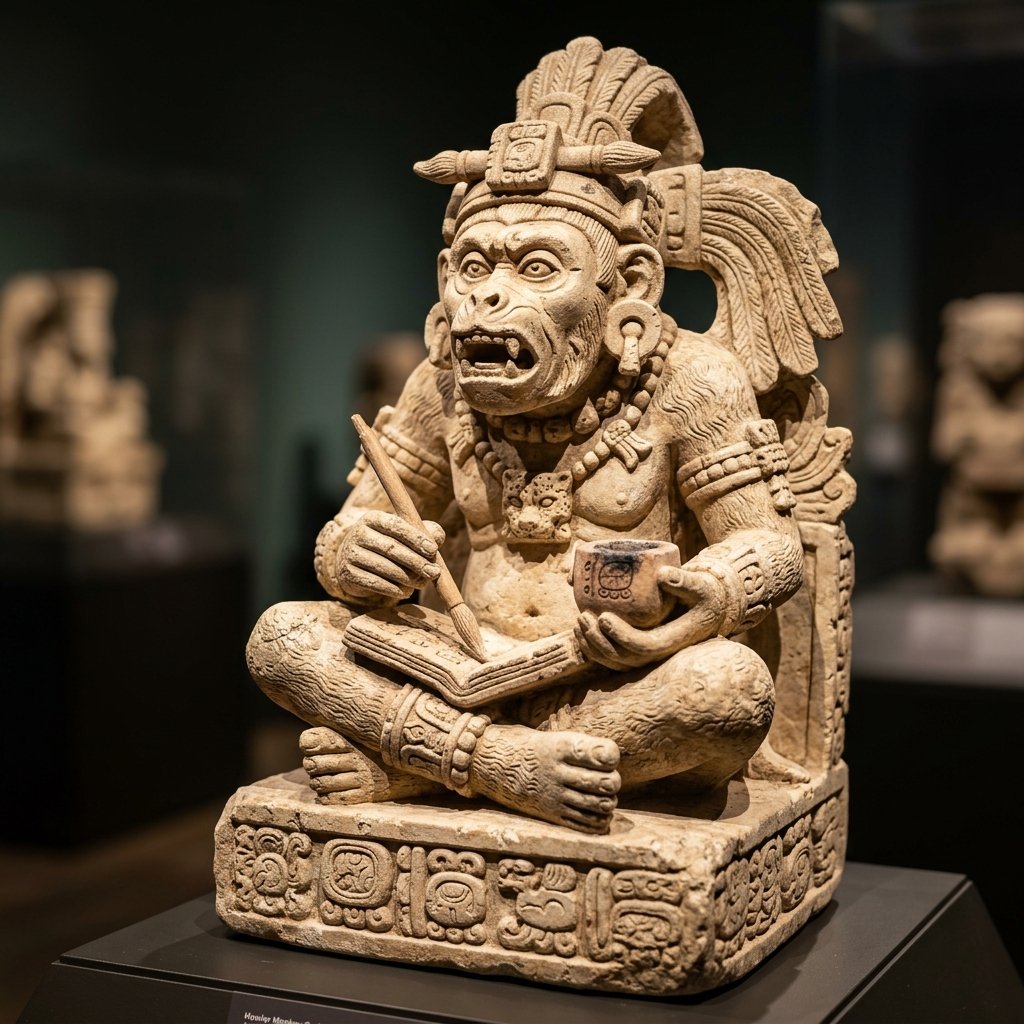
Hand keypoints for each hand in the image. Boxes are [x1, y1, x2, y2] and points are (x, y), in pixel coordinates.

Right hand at [335, 510, 445, 602]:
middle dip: (415, 561)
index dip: (415, 538)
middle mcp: (358, 533)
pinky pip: (374, 583)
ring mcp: (350, 554)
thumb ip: (423, 532)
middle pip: (390, 548)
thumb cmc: (385, 544)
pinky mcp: (347, 573)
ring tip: (422, 583)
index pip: (395, 525)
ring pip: (383, 567)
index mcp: (372, 518)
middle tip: (433, 572)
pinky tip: (405, 592)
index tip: (433, 550)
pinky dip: (392, 589)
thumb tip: (439, 536)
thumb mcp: (402, 534)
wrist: (352, 560)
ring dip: (406, 578)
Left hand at [574, 567, 725, 669]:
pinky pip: (612, 657)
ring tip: (578, 621)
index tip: (604, 616)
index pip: (644, 647)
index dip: (622, 636)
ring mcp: (647, 653)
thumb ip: (685, 581)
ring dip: (592, 646)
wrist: (706, 605)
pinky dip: (592, 648)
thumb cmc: (703, 593)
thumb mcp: (701, 585)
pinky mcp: (636, 648)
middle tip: (583, 616)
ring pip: (615, 661)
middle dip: (599, 641)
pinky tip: (580, 630)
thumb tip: (662, 574)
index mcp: (673, 639)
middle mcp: (659, 651)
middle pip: (624, 658)